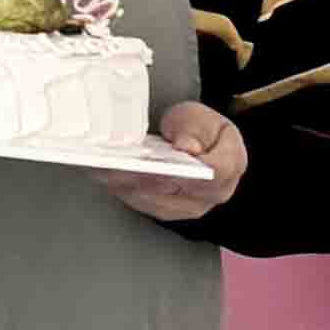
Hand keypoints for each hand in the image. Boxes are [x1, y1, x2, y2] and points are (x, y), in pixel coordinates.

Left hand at [106, 100, 245, 223]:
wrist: (200, 147)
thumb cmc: (202, 131)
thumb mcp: (204, 119)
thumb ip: (196, 130)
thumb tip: (188, 147)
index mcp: (229, 167)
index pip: (210, 173)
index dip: (181, 167)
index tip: (154, 162)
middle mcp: (210, 195)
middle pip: (171, 188)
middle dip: (140, 175)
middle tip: (112, 162)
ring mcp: (186, 207)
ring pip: (150, 199)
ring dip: (123, 183)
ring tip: (99, 165)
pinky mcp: (164, 210)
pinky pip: (138, 201)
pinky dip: (119, 186)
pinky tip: (101, 172)